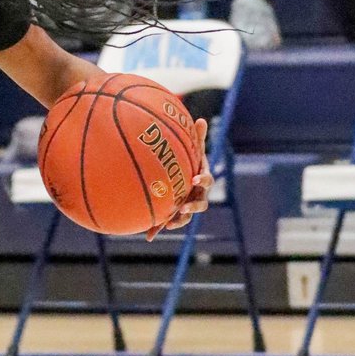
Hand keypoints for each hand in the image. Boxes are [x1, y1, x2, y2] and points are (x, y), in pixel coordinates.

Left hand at [146, 118, 212, 240]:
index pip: (206, 181)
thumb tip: (202, 119)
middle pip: (200, 204)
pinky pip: (167, 221)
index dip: (202, 181)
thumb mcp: (192, 149)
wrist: (184, 176)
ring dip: (178, 220)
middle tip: (184, 206)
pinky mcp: (174, 212)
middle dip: (192, 206)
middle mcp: (196, 195)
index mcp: (201, 180)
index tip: (195, 179)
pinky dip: (158, 228)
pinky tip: (148, 236)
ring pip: (185, 216)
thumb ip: (197, 137)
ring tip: (169, 224)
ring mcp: (186, 205)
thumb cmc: (189, 161)